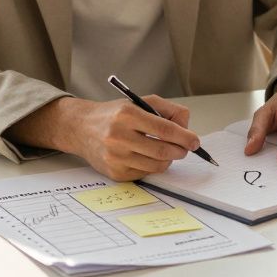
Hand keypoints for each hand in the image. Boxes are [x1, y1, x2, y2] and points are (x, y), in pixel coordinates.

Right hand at [14, 95, 200, 180]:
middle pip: (162, 150)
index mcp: (127, 114)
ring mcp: (115, 157)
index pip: (164, 129)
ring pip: (156, 165)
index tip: (195, 141)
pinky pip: (144, 174)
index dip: (184, 136)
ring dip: (168, 160)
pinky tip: (147, 157)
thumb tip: (187, 127)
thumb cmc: (114, 115)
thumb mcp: (139, 102)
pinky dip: (152, 166)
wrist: (81, 128)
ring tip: (167, 151)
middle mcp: (118, 136)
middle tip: (185, 148)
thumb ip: (167, 110)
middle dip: (180, 151)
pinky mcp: (114, 172)